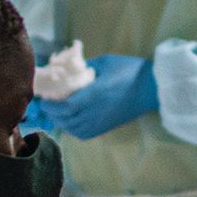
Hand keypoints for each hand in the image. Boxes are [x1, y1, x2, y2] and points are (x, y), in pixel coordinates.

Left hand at [43, 54, 158, 139]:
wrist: (152, 88)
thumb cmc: (130, 71)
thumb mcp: (105, 62)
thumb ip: (86, 69)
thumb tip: (71, 73)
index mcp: (94, 95)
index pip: (66, 107)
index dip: (52, 106)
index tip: (44, 99)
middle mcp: (96, 112)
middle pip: (67, 120)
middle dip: (53, 114)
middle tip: (47, 104)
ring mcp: (102, 121)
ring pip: (74, 129)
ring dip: (62, 122)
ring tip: (58, 113)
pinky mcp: (107, 126)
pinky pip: (85, 134)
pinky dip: (74, 130)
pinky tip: (72, 121)